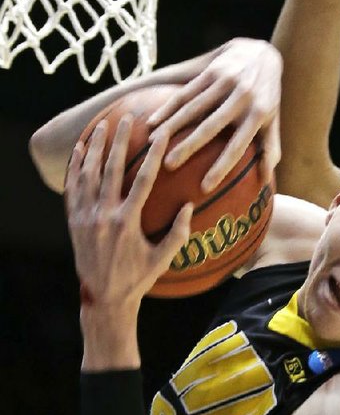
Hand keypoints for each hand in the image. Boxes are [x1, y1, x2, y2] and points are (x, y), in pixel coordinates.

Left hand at [66, 119, 192, 315]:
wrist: (105, 297)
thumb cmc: (138, 279)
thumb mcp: (163, 259)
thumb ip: (178, 232)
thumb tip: (191, 205)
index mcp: (128, 222)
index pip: (142, 179)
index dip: (152, 154)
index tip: (161, 134)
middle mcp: (104, 215)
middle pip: (111, 168)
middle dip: (119, 140)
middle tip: (126, 117)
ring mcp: (86, 217)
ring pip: (88, 174)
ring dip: (95, 147)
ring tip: (102, 125)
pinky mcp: (74, 221)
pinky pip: (72, 188)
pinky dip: (75, 166)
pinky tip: (80, 149)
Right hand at [146, 38, 281, 192]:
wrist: (261, 52)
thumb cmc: (266, 95)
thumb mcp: (273, 119)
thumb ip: (270, 147)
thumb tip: (265, 179)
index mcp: (258, 115)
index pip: (237, 147)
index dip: (221, 167)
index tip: (205, 187)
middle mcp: (241, 98)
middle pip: (210, 127)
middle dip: (188, 146)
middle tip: (168, 166)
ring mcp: (225, 82)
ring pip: (193, 107)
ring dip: (172, 125)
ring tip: (153, 144)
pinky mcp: (211, 71)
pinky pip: (186, 91)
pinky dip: (168, 106)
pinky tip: (153, 121)